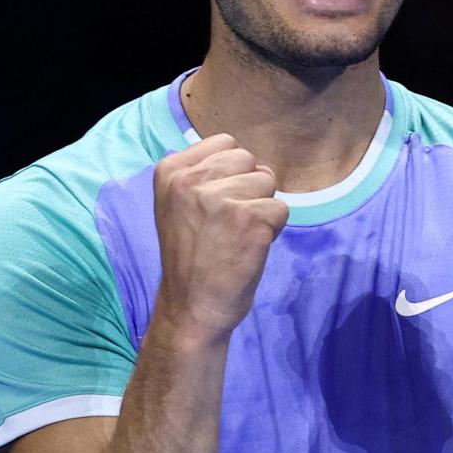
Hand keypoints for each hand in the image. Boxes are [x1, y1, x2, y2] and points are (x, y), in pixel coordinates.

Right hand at [150, 134, 288, 343]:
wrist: (190, 309)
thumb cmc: (190, 258)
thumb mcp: (179, 205)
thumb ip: (204, 175)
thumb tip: (247, 159)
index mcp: (170, 170)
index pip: (226, 143)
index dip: (231, 174)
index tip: (215, 207)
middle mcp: (191, 180)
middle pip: (249, 159)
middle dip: (249, 188)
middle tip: (228, 225)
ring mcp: (220, 199)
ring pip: (267, 181)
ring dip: (261, 209)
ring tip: (237, 236)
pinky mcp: (251, 220)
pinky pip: (281, 209)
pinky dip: (273, 230)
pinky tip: (248, 248)